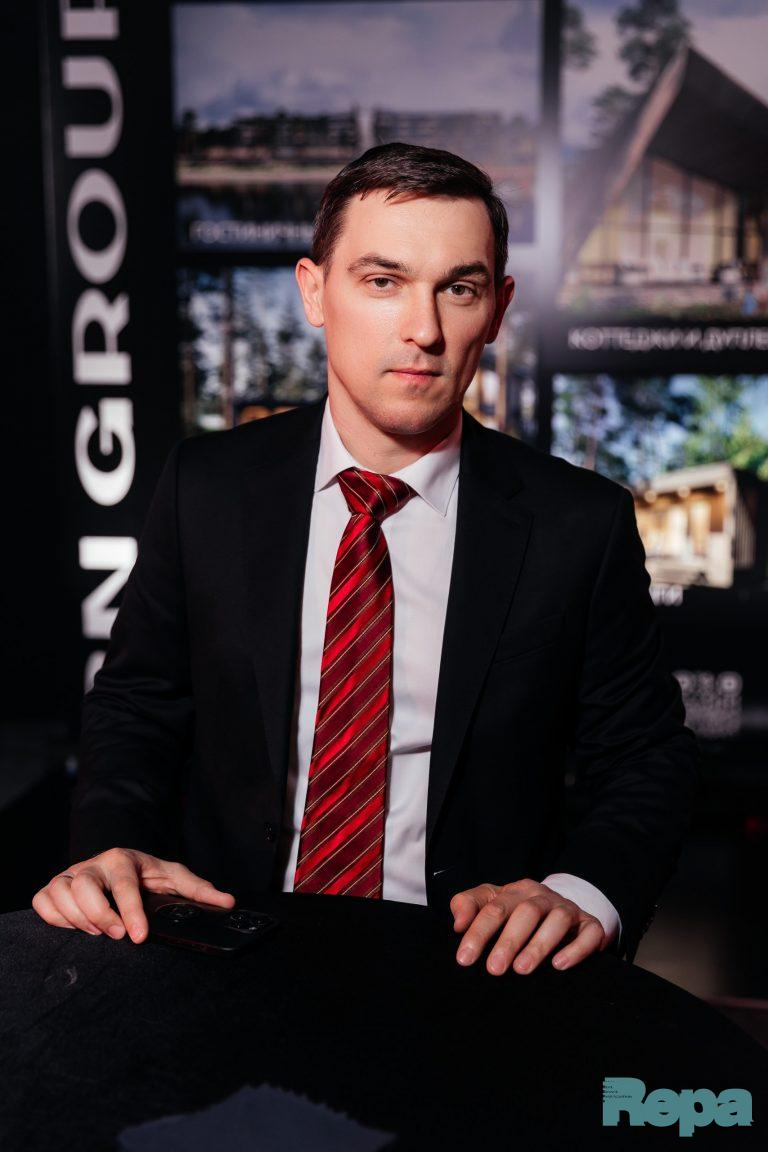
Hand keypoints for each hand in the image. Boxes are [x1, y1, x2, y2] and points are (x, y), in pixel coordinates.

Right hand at [31, 848, 234, 943]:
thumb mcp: (174, 877)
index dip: (130, 912)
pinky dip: (54, 917)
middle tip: (116, 936)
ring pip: (60, 892)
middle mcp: (94, 865)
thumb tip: (228, 902)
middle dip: (99, 915)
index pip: (125, 885)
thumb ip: (199, 889)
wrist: (119, 863)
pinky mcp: (54, 888)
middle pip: (84, 886)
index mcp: (123, 859)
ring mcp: (71, 875)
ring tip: (98, 933)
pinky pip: (42, 901)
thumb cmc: (146, 873)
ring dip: (76, 917)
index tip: (138, 936)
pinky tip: (74, 927)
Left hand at [450, 878, 607, 975]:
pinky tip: (559, 965)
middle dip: (509, 940)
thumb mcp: (492, 904)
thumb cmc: (519, 913)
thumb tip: (457, 923)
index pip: (494, 907)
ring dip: (539, 944)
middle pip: (526, 912)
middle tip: (493, 969)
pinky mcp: (591, 925)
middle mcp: (543, 897)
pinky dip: (575, 949)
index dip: (478, 932)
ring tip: (522, 969)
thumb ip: (469, 905)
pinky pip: (589, 933)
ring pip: (557, 919)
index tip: (464, 958)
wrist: (564, 915)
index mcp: (516, 891)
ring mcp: (569, 909)